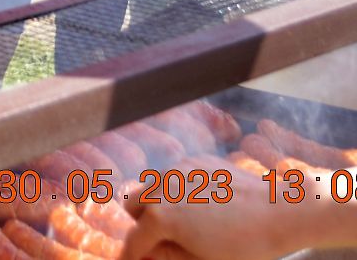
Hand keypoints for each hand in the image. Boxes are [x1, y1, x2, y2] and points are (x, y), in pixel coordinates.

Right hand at [118, 162, 300, 259]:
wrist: (281, 212)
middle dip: (140, 222)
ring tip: (183, 221)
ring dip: (158, 203)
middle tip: (159, 239)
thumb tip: (149, 254)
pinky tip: (203, 204)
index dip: (131, 255)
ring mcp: (178, 169)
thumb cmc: (244, 244)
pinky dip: (179, 190)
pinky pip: (175, 176)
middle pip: (134, 204)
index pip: (134, 240)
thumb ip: (166, 256)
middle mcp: (162, 186)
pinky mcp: (196, 161)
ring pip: (153, 186)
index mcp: (160, 216)